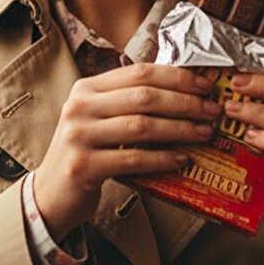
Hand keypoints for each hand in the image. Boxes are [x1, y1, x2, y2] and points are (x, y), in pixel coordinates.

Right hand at [34, 63, 220, 240]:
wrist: (51, 192)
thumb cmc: (84, 152)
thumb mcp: (98, 118)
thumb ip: (126, 101)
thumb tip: (182, 90)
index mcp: (86, 88)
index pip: (139, 72)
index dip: (177, 76)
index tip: (205, 85)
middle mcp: (80, 107)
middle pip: (144, 96)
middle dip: (185, 102)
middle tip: (212, 111)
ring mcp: (79, 136)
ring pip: (142, 126)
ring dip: (180, 129)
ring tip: (204, 133)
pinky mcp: (84, 166)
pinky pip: (134, 159)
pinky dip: (163, 158)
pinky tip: (182, 158)